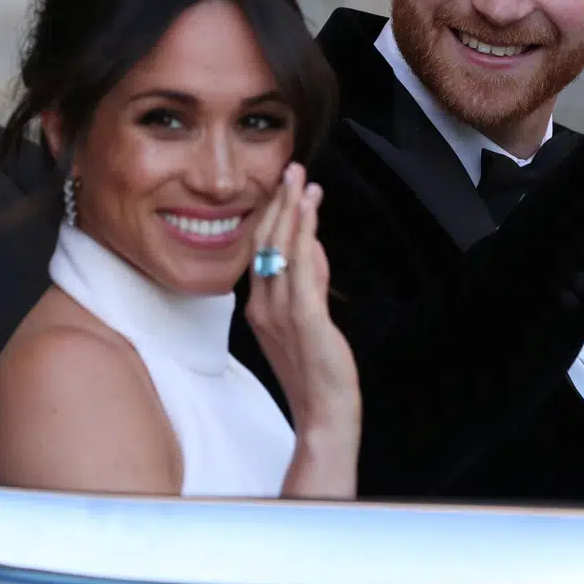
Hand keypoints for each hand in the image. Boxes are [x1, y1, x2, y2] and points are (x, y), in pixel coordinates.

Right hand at [245, 163, 359, 496]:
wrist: (323, 413)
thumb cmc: (316, 371)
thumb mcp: (308, 319)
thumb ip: (310, 282)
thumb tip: (314, 246)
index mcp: (259, 307)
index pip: (261, 251)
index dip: (271, 216)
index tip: (283, 187)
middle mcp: (263, 305)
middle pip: (266, 243)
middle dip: (279, 203)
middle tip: (291, 169)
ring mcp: (280, 312)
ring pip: (281, 249)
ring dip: (292, 210)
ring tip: (300, 179)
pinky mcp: (304, 318)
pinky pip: (301, 268)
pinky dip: (304, 234)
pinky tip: (310, 211)